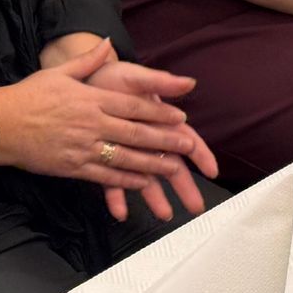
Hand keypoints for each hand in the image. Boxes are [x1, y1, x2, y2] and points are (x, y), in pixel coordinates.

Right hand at [0, 38, 196, 192]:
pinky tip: (143, 184)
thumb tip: (108, 42)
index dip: (159, 112)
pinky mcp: (73, 168)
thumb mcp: (59, 72)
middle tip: (188, 145)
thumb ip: (88, 60)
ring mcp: (83, 148)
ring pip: (126, 158)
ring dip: (153, 164)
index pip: (132, 106)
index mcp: (90, 99)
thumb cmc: (28, 96)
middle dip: (165, 139)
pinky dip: (127, 181)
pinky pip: (106, 177)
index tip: (180, 116)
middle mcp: (91, 124)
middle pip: (136, 133)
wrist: (0, 124)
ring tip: (174, 168)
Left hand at [86, 60, 219, 221]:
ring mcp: (127, 151)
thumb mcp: (136, 77)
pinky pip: (111, 181)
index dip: (200, 155)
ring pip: (145, 177)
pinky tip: (120, 211)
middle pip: (171, 165)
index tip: (211, 171)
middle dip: (184, 186)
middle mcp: (147, 139)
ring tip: (164, 214)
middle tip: (196, 206)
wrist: (81, 81)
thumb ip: (160, 82)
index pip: (186, 140)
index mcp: (159, 120)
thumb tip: (188, 82)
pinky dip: (117, 197)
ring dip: (154, 196)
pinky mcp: (105, 158)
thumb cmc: (111, 77)